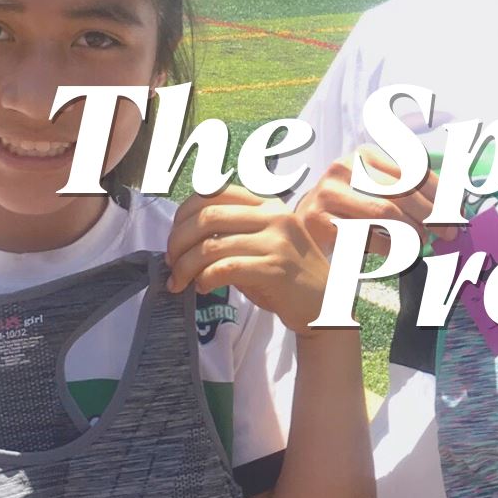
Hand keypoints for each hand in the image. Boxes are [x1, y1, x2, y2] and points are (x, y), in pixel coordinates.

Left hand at [166, 187, 331, 332]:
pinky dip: (204, 279)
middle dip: (178, 241)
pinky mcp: (275, 269)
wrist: (325, 305)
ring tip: (180, 281)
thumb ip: (233, 233)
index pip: (215, 192)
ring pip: (211, 246)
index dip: (184, 213)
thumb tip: (183, 238)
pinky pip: (225, 268)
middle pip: (207, 216)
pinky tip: (203, 288)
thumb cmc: (289, 276)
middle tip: (171, 262)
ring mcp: (277, 242)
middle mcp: (274, 216)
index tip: (175, 236)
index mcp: (268, 204)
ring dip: (185, 266)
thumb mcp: (264, 243)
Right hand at [294, 147, 453, 257]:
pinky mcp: (321, 221)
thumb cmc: (353, 207)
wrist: (306, 223)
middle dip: (432, 215)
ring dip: (413, 232)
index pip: (413, 170)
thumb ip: (413, 190)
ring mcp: (329, 193)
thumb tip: (457, 206)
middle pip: (403, 192)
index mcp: (365, 154)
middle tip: (448, 234)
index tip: (459, 215)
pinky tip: (399, 253)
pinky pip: (368, 237)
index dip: (441, 194)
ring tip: (421, 242)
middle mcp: (345, 167)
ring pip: (387, 213)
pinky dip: (391, 248)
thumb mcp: (378, 188)